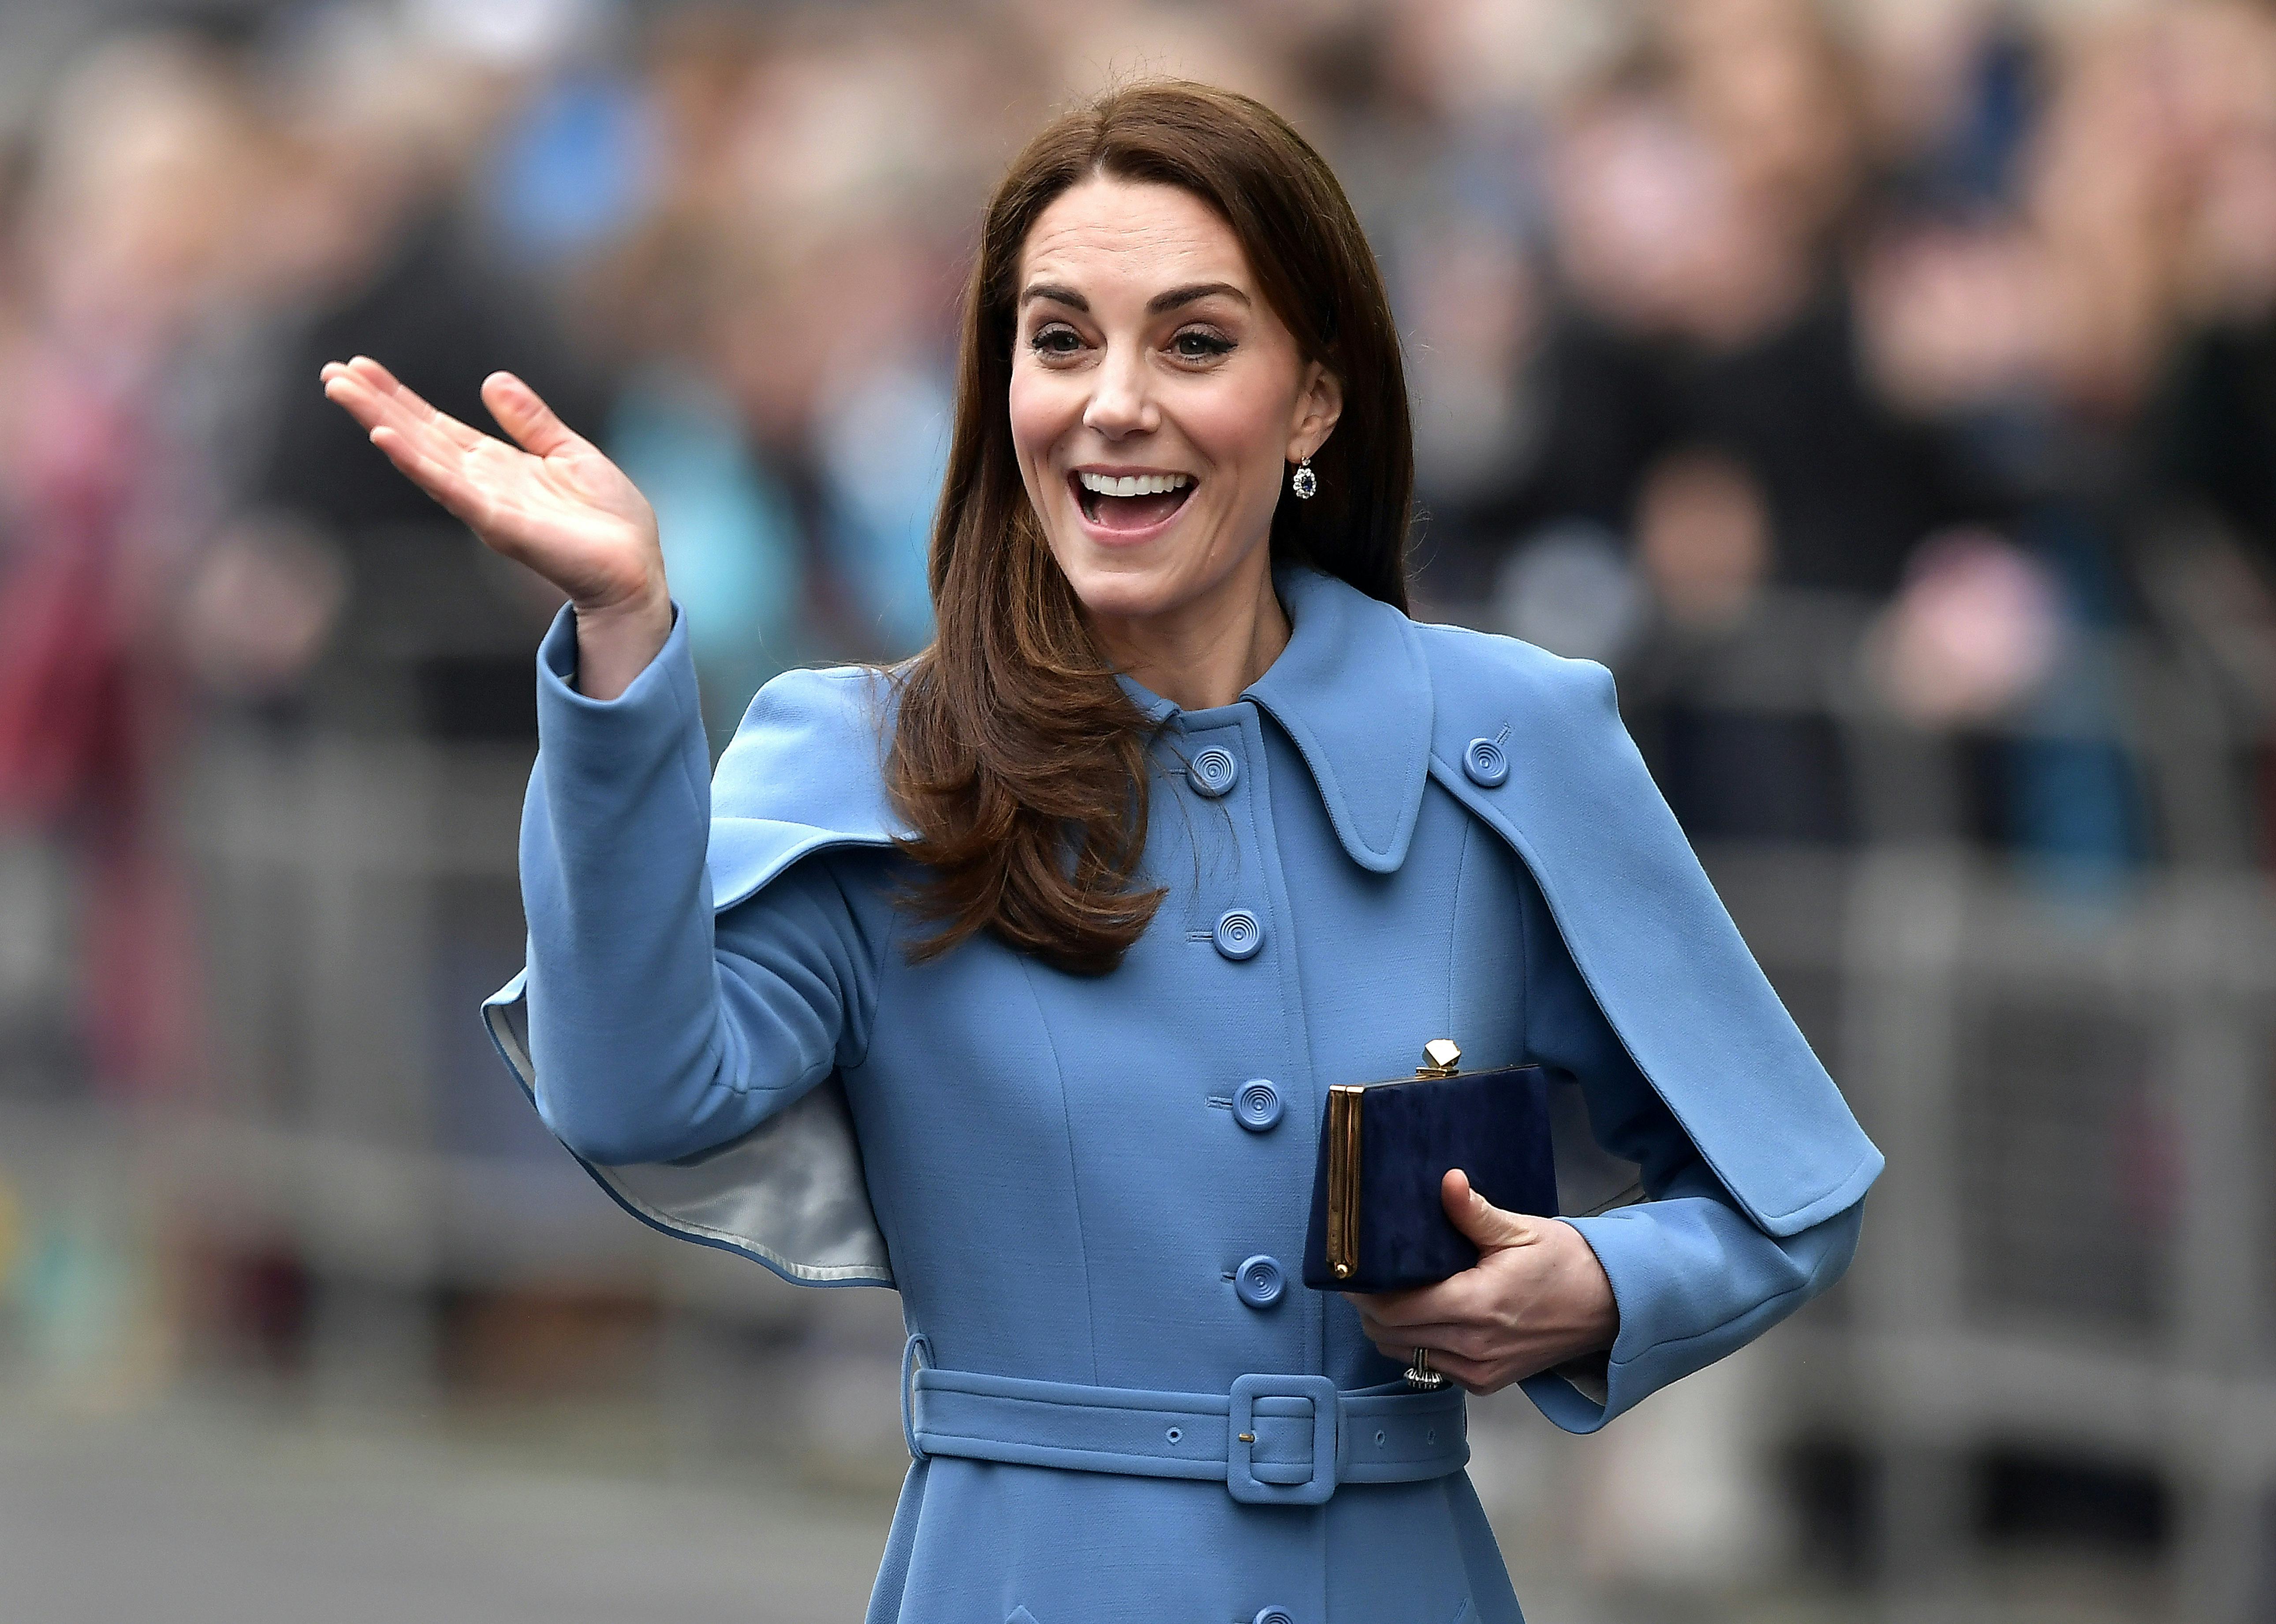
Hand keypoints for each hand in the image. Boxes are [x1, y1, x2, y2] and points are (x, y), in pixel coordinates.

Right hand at [319, 356, 667, 698]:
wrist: (635, 568)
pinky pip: (452, 490)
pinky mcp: (500, 525)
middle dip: (375, 405)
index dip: (399, 397)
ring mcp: (486, 504)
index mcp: (497, 465)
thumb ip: (532, 422)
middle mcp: (482, 484)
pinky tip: (386, 439)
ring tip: (344, 393)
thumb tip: (491, 380)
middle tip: (330, 373)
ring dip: (381, 424)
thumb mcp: (571, 454)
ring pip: (423, 457)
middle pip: (418, 437)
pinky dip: (418, 464)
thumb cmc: (609, 520)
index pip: (437, 425)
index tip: (361, 366)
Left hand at [1349, 1169, 1617, 1395]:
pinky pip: (1431, 1367)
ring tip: (1389, 1294)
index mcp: (1477, 1306)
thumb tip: (1446, 1181)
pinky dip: (1415, 1345)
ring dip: (1389, 1329)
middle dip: (1368, 1309)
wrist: (1610, 1307)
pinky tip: (1422, 1315)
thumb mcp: (1521, 1231)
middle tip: (1364, 1278)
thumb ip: (1474, 1212)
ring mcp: (1479, 1370)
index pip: (1393, 1310)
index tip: (1352, 1269)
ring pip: (1405, 1355)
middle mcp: (1473, 1346)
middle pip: (1389, 1336)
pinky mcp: (1486, 1382)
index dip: (1363, 1292)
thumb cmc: (1566, 1264)